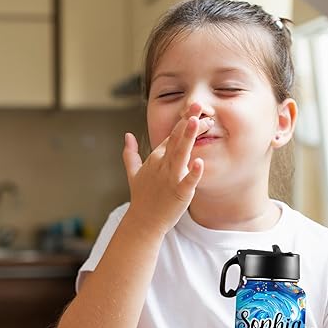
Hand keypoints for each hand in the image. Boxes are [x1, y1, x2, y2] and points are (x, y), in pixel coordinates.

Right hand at [122, 103, 211, 234]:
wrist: (143, 221)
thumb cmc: (142, 197)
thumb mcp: (133, 172)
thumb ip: (130, 153)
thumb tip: (127, 135)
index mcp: (155, 158)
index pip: (171, 136)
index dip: (184, 122)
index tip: (197, 109)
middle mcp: (162, 165)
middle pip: (177, 140)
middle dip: (187, 123)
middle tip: (198, 106)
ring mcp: (170, 179)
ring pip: (181, 155)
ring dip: (188, 138)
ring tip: (196, 122)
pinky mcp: (179, 193)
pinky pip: (187, 181)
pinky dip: (193, 173)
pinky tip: (200, 162)